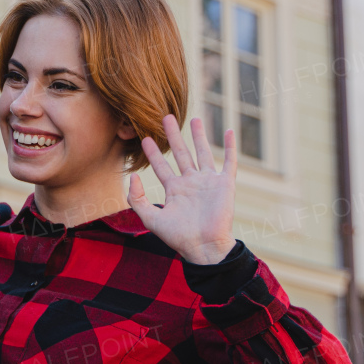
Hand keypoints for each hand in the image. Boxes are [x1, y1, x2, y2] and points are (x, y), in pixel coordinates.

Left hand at [127, 115, 236, 264]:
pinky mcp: (225, 184)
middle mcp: (191, 183)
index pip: (161, 166)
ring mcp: (208, 182)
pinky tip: (228, 131)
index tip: (144, 138)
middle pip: (181, 153)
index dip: (153, 152)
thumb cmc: (178, 237)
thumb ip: (137, 199)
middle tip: (166, 116)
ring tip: (194, 118)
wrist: (204, 247)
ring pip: (203, 152)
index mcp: (174, 190)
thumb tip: (133, 176)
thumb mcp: (150, 218)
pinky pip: (229, 161)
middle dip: (173, 135)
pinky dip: (230, 146)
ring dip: (199, 136)